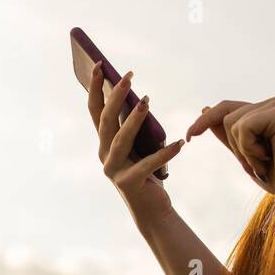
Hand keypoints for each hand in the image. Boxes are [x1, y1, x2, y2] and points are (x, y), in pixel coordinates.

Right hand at [87, 63, 183, 224]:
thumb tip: (139, 98)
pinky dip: (164, 153)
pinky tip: (179, 144)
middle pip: (106, 121)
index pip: (95, 110)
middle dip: (115, 97)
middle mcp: (104, 155)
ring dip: (134, 119)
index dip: (94, 88)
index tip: (98, 64)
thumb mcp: (139, 145)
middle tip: (129, 77)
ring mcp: (114, 170)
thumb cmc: (147, 172)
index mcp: (104, 142)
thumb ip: (134, 126)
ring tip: (147, 101)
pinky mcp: (129, 184)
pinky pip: (148, 164)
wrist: (153, 210)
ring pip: (121, 140)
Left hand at [185, 96, 274, 202]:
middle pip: (225, 117)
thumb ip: (229, 134)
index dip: (204, 121)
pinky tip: (270, 156)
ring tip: (266, 160)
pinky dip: (250, 149)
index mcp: (265, 110)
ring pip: (232, 123)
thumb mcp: (245, 154)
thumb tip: (204, 110)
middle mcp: (271, 103)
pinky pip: (243, 128)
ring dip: (243, 151)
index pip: (226, 108)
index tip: (189, 137)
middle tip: (258, 163)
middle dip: (234, 146)